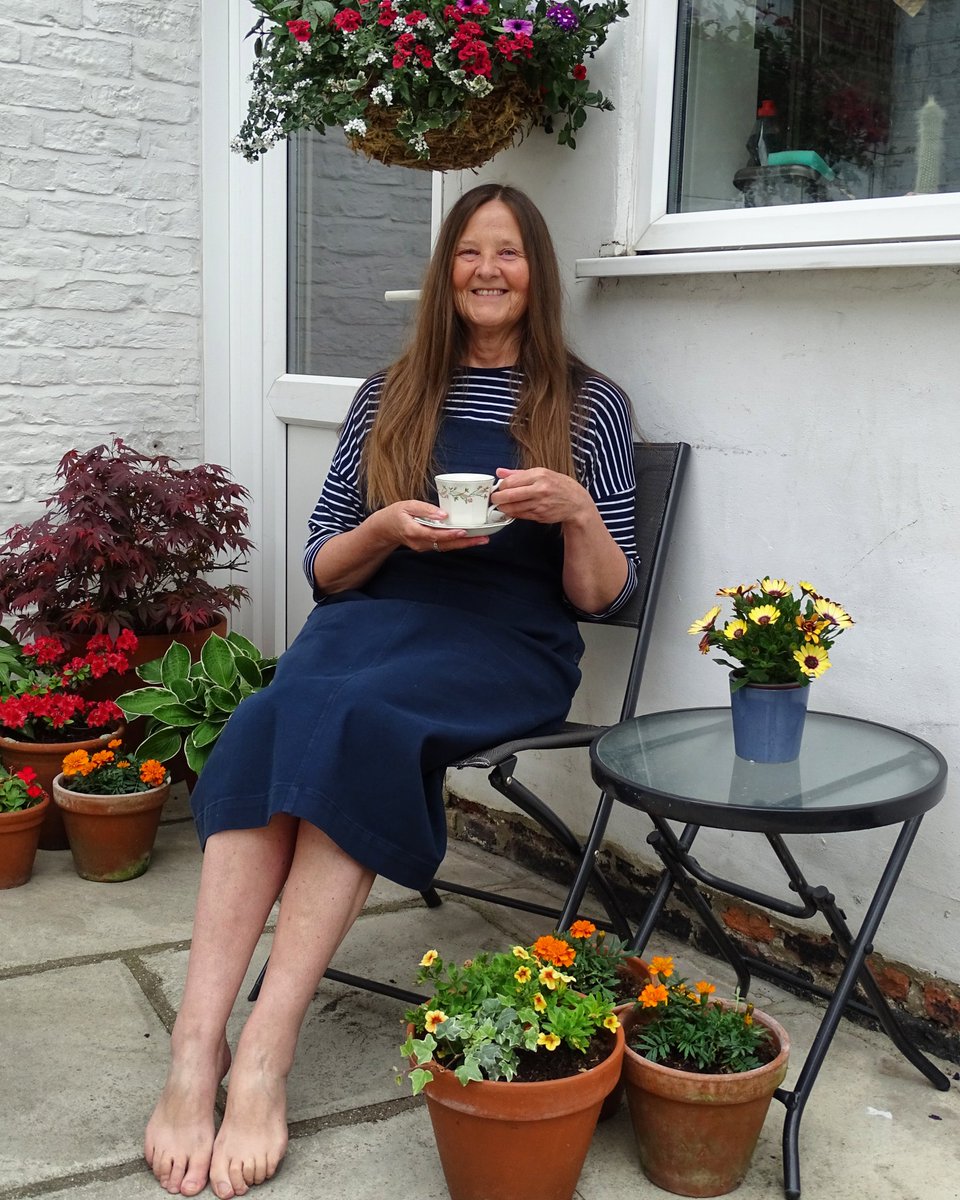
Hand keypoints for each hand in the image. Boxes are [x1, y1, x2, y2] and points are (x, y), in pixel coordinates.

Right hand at [376, 501, 490, 553]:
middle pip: (445, 544)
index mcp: (413, 531)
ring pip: (447, 547)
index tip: (463, 531)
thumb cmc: (396, 514)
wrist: (386, 528)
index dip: (449, 534)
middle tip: (483, 538)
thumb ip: (425, 509)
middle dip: (465, 542)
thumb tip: (443, 514)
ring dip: (465, 544)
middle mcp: (419, 543)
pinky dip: (458, 543)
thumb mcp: (408, 505)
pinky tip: (470, 539)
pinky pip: (444, 546)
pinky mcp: (428, 547)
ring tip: (482, 539)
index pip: (434, 534)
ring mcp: (424, 547)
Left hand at [490, 467, 593, 526]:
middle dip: (497, 498)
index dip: (501, 486)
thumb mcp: (542, 473)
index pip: (511, 481)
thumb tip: (500, 472)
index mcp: (539, 475)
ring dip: (503, 507)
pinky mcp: (540, 516)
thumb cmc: (559, 485)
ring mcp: (540, 504)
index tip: (499, 487)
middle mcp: (539, 489)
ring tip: (502, 504)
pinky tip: (512, 509)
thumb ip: (519, 473)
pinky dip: (513, 513)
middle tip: (494, 498)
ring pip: (513, 508)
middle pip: (509, 495)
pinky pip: (520, 515)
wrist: (576, 502)